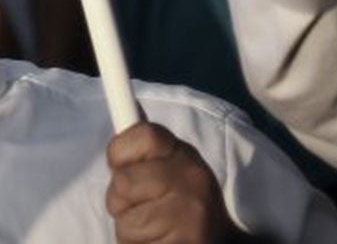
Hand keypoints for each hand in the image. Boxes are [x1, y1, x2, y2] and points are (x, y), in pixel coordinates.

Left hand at [105, 122, 232, 242]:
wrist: (216, 242)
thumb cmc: (182, 206)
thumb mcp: (170, 168)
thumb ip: (146, 146)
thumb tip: (127, 106)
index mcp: (185, 155)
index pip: (143, 134)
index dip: (121, 151)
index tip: (121, 164)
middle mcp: (192, 179)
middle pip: (123, 179)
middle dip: (120, 196)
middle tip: (144, 205)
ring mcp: (189, 213)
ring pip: (122, 212)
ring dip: (127, 222)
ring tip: (153, 226)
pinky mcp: (182, 241)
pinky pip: (128, 238)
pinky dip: (134, 242)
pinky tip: (157, 241)